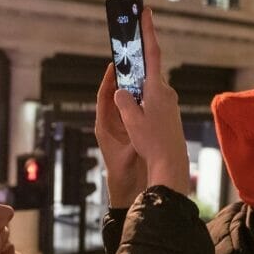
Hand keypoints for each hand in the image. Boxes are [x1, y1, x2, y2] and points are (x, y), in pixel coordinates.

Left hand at [95, 63, 147, 207]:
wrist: (127, 190)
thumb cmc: (123, 173)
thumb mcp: (129, 153)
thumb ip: (133, 135)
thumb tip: (137, 118)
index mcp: (104, 126)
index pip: (103, 97)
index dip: (108, 81)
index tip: (114, 65)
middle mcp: (110, 125)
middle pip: (114, 96)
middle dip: (121, 80)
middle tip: (130, 63)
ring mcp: (119, 128)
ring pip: (124, 103)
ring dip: (131, 89)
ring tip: (141, 73)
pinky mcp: (129, 132)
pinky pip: (132, 111)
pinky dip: (138, 101)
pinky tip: (150, 94)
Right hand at [112, 8, 189, 195]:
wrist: (170, 163)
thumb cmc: (151, 142)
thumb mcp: (131, 120)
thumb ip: (123, 100)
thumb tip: (120, 91)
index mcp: (156, 88)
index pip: (152, 53)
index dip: (148, 30)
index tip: (146, 11)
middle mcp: (165, 92)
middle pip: (147, 70)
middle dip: (135, 61)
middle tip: (126, 46)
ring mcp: (169, 102)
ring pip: (148, 87)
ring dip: (135, 86)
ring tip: (124, 92)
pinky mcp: (169, 113)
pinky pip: (151, 98)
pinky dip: (141, 98)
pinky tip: (134, 112)